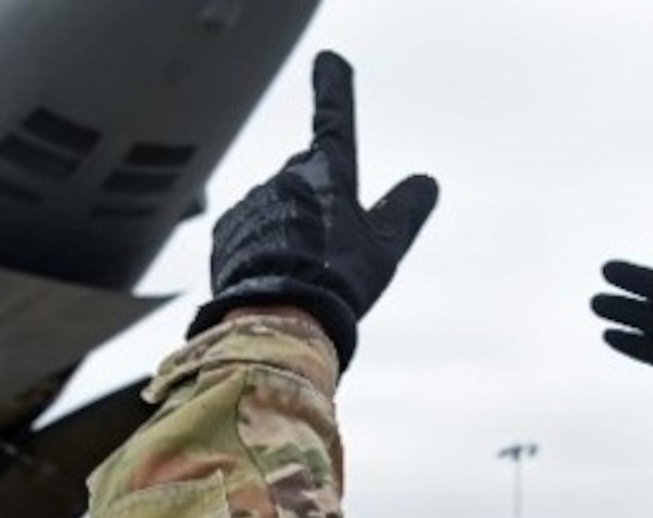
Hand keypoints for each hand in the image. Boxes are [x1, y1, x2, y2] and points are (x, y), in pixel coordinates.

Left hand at [189, 51, 438, 368]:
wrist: (277, 320)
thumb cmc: (337, 282)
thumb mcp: (385, 248)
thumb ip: (405, 210)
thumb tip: (426, 183)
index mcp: (328, 173)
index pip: (335, 119)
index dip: (334, 88)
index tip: (330, 62)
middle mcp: (286, 177)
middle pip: (309, 180)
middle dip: (320, 204)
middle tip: (331, 253)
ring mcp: (253, 202)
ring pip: (279, 208)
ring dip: (290, 231)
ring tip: (302, 275)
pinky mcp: (226, 230)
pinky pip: (249, 232)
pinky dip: (261, 249)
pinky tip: (274, 278)